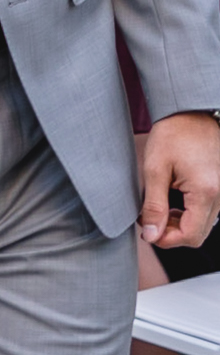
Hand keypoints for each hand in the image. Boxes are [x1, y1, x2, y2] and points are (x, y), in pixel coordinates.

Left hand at [142, 111, 219, 246]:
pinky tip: (172, 203)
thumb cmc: (173, 135)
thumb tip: (151, 235)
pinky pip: (207, 213)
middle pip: (198, 234)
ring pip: (203, 225)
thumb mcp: (155, 170)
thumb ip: (153, 206)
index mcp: (207, 192)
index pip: (191, 236)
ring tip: (158, 208)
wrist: (192, 114)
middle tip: (149, 219)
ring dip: (180, 224)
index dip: (166, 240)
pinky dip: (189, 214)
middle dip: (172, 233)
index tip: (146, 231)